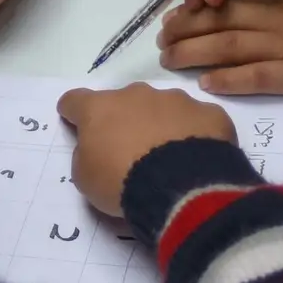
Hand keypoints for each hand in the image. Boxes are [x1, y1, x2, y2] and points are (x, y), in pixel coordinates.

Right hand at [58, 83, 237, 217]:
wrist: (180, 188)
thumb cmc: (122, 182)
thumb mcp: (86, 178)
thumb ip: (86, 156)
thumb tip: (96, 148)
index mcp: (101, 108)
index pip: (75, 100)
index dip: (73, 111)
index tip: (74, 120)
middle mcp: (137, 94)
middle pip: (124, 101)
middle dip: (125, 120)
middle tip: (130, 150)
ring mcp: (176, 100)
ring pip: (163, 107)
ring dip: (161, 125)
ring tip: (169, 157)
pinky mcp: (209, 113)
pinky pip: (197, 121)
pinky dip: (194, 135)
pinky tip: (197, 159)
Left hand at [159, 0, 282, 101]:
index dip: (203, 4)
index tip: (180, 11)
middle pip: (222, 20)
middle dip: (188, 27)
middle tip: (161, 36)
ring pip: (228, 46)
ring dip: (194, 51)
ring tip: (168, 59)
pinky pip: (257, 76)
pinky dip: (229, 79)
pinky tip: (206, 84)